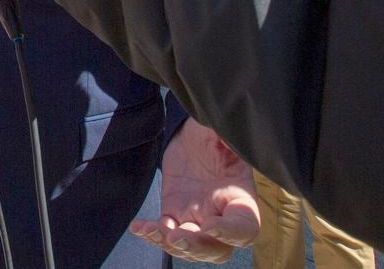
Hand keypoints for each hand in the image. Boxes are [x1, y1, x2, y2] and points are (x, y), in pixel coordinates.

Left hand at [132, 120, 259, 261]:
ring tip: (152, 230)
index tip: (210, 225)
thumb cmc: (211, 134)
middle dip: (196, 248)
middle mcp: (220, 216)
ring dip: (171, 244)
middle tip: (176, 236)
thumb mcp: (220, 133)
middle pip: (217, 249)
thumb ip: (226, 139)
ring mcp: (196, 220)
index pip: (244, 228)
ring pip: (189, 247)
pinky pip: (164, 233)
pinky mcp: (175, 215)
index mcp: (240, 199)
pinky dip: (151, 234)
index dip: (231, 233)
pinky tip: (138, 227)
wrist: (190, 137)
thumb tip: (227, 138)